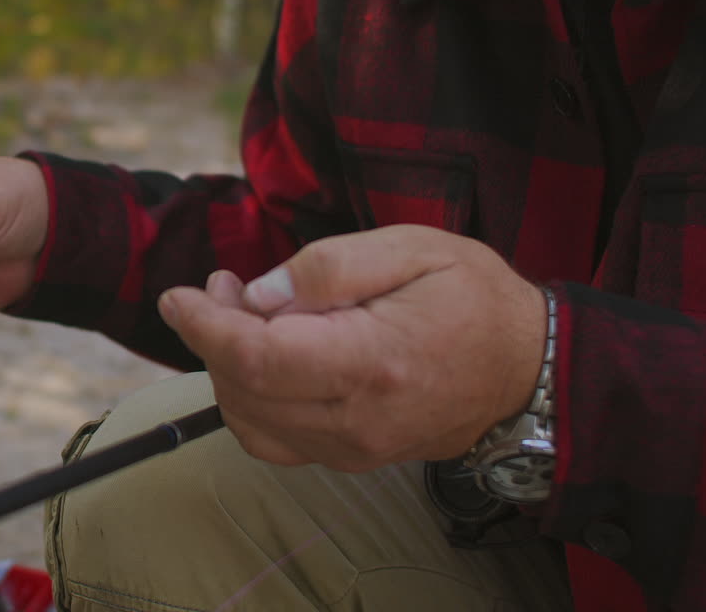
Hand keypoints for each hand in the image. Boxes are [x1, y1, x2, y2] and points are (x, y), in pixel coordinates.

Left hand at [157, 225, 546, 470]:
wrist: (528, 369)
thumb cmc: (473, 297)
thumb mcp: (412, 248)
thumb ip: (329, 267)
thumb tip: (258, 295)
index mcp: (372, 361)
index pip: (258, 358)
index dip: (205, 328)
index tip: (177, 296)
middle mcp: (358, 418)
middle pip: (244, 391)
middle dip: (211, 337)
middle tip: (220, 286)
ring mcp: (355, 447)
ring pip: (251, 421)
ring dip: (226, 368)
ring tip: (239, 312)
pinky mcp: (352, 457)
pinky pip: (275, 440)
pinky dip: (249, 401)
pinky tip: (261, 358)